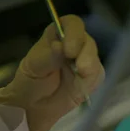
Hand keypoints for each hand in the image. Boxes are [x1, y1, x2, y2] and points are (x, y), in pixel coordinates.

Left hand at [0, 15, 104, 130]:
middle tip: (80, 69)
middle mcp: (74, 45)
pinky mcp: (92, 78)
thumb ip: (49, 56)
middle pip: (88, 42)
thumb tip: (60, 46)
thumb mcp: (34, 66)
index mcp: (57, 35)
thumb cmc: (30, 82)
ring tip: (80, 79)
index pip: (73, 25)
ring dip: (91, 69)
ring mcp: (85, 61)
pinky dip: (92, 82)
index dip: (74, 34)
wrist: (35, 106)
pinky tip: (81, 87)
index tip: (69, 50)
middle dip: (86, 55)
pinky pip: (99, 76)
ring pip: (96, 60)